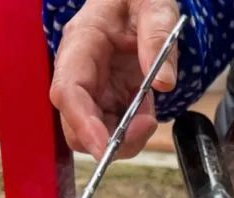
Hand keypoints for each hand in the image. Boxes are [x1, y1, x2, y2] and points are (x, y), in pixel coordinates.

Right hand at [49, 0, 180, 157]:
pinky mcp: (108, 97)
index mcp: (82, 42)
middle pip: (75, 122)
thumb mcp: (155, 6)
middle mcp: (80, 69)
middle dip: (107, 139)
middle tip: (146, 126)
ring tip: (149, 114)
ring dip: (124, 137)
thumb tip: (164, 83)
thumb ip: (158, 38)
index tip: (104, 147)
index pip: (68, 91)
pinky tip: (146, 111)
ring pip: (95, 132)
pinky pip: (114, 127)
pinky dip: (133, 131)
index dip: (83, 124)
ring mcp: (93, 87)